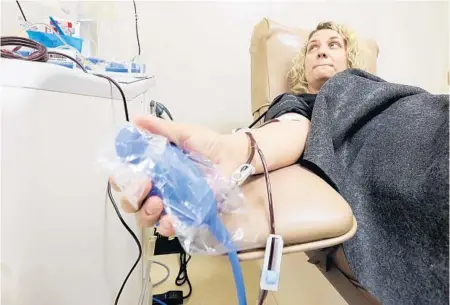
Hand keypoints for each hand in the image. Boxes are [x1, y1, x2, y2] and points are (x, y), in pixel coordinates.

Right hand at [110, 115, 244, 236]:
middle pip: (131, 202)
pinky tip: (170, 219)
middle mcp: (157, 188)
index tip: (127, 174)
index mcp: (152, 168)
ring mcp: (171, 204)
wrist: (234, 157)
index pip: (125, 179)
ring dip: (146, 212)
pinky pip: (170, 227)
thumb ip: (161, 129)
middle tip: (144, 186)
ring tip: (157, 202)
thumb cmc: (208, 145)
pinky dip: (166, 225)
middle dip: (131, 197)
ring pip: (145, 217)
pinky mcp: (186, 216)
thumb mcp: (184, 134)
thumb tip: (136, 119)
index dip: (120, 180)